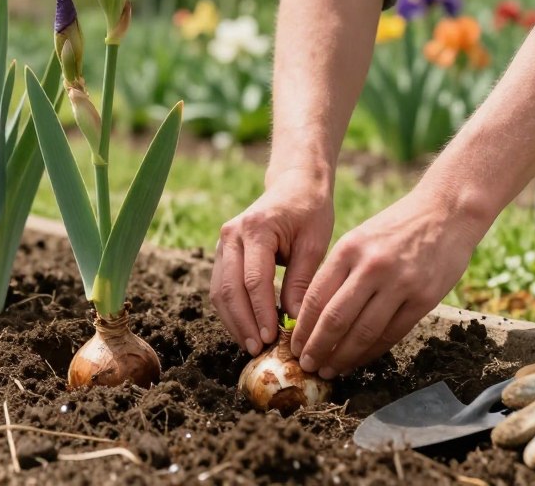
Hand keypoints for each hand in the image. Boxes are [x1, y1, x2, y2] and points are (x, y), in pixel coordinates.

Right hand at [212, 167, 333, 355]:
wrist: (294, 184)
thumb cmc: (310, 211)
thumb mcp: (314, 243)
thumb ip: (302, 280)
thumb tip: (295, 320)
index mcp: (256, 228)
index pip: (254, 279)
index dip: (261, 312)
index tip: (273, 339)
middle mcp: (232, 234)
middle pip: (229, 288)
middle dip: (243, 322)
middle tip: (259, 349)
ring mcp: (223, 242)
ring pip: (219, 290)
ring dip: (233, 321)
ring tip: (252, 345)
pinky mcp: (223, 252)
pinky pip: (221, 286)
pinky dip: (231, 311)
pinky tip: (247, 329)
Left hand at [291, 186, 479, 378]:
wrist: (446, 211)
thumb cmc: (397, 227)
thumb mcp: (360, 238)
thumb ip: (339, 271)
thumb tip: (314, 314)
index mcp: (349, 249)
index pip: (317, 297)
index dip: (302, 328)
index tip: (293, 345)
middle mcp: (372, 267)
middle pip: (335, 319)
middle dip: (317, 348)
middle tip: (306, 365)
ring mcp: (400, 283)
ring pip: (363, 332)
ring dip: (342, 357)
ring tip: (329, 370)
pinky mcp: (424, 298)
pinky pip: (392, 334)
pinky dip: (371, 352)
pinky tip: (359, 361)